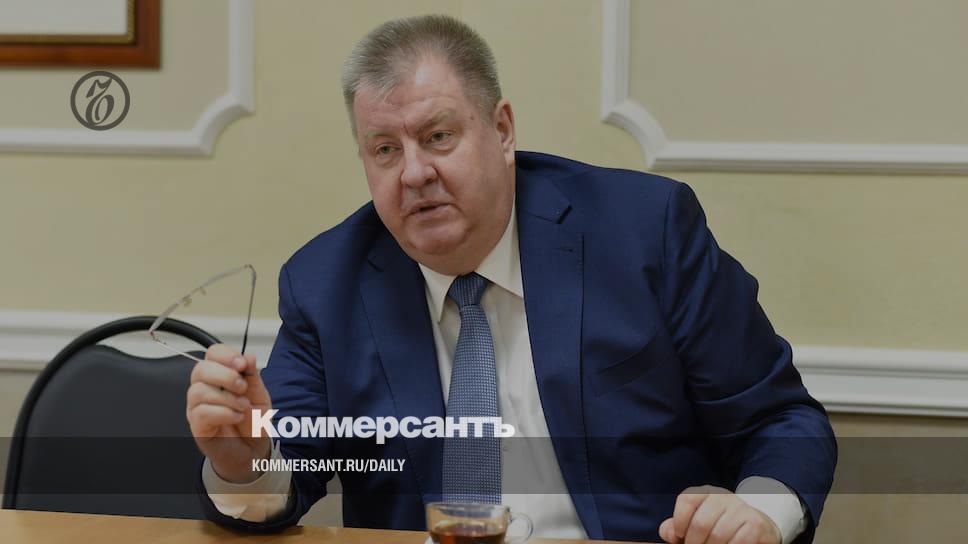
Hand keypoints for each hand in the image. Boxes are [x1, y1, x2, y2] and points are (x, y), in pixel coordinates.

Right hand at [186, 343, 273, 482]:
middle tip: (243, 387)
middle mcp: (204, 389)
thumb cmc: (252, 421)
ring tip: (243, 406)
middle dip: (225, 375)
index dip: (226, 355)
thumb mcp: (260, 396)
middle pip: (200, 369)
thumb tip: (248, 357)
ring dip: (227, 397)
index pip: (212, 354)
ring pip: (198, 391)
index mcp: (219, 376)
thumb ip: (253, 377)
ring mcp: (197, 408)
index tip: (242, 364)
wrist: (253, 450)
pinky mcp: (197, 426)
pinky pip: (201, 413)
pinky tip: (236, 416)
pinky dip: (223, 413)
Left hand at [658, 485, 780, 543]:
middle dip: (694, 543)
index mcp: (706, 492)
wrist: (756, 528)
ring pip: (718, 535)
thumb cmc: (719, 527)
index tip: (680, 537)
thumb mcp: (696, 523)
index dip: (679, 522)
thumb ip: (677, 526)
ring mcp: (741, 508)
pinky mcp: (755, 523)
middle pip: (700, 523)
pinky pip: (737, 542)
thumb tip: (669, 533)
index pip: (687, 499)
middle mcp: (723, 496)